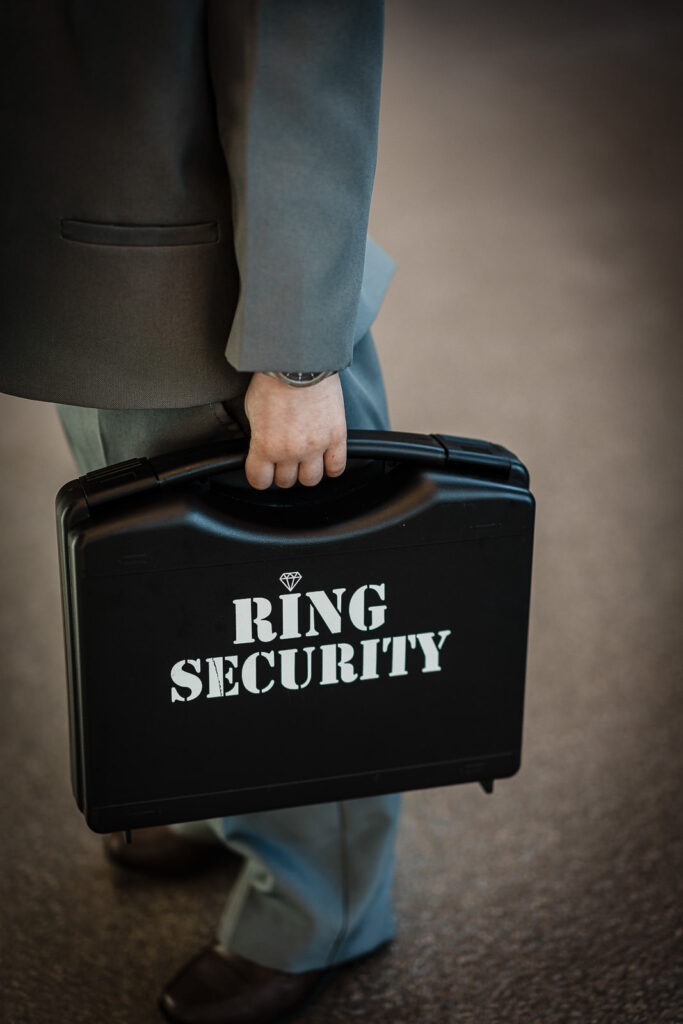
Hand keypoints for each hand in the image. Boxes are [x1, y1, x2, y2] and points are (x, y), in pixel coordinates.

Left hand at [243, 372, 346, 489]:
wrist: (299, 360)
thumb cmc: (273, 380)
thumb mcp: (253, 412)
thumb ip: (259, 436)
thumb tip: (263, 449)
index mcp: (266, 446)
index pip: (260, 481)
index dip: (260, 476)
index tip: (262, 470)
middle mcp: (291, 451)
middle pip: (286, 482)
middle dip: (282, 471)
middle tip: (283, 458)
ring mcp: (316, 445)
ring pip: (311, 480)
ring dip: (305, 471)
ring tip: (304, 458)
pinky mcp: (337, 436)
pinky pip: (337, 467)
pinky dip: (330, 467)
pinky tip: (324, 458)